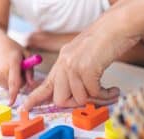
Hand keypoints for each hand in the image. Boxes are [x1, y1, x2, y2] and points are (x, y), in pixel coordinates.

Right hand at [0, 42, 34, 104]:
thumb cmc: (13, 49)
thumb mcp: (25, 54)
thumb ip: (30, 70)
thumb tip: (32, 84)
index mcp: (12, 62)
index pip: (14, 81)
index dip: (14, 93)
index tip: (12, 103)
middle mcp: (2, 70)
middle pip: (16, 85)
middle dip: (21, 81)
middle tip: (20, 69)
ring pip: (10, 86)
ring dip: (14, 81)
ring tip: (11, 68)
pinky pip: (5, 85)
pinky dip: (8, 80)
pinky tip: (6, 70)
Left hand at [20, 24, 139, 110]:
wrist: (117, 26)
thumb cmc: (105, 41)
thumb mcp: (84, 55)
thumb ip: (75, 72)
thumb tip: (77, 94)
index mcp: (63, 61)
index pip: (46, 84)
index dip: (35, 98)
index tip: (26, 107)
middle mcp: (65, 63)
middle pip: (60, 98)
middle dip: (77, 103)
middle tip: (93, 99)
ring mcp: (74, 66)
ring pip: (79, 98)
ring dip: (97, 99)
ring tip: (109, 92)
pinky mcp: (86, 68)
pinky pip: (93, 93)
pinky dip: (105, 95)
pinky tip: (113, 90)